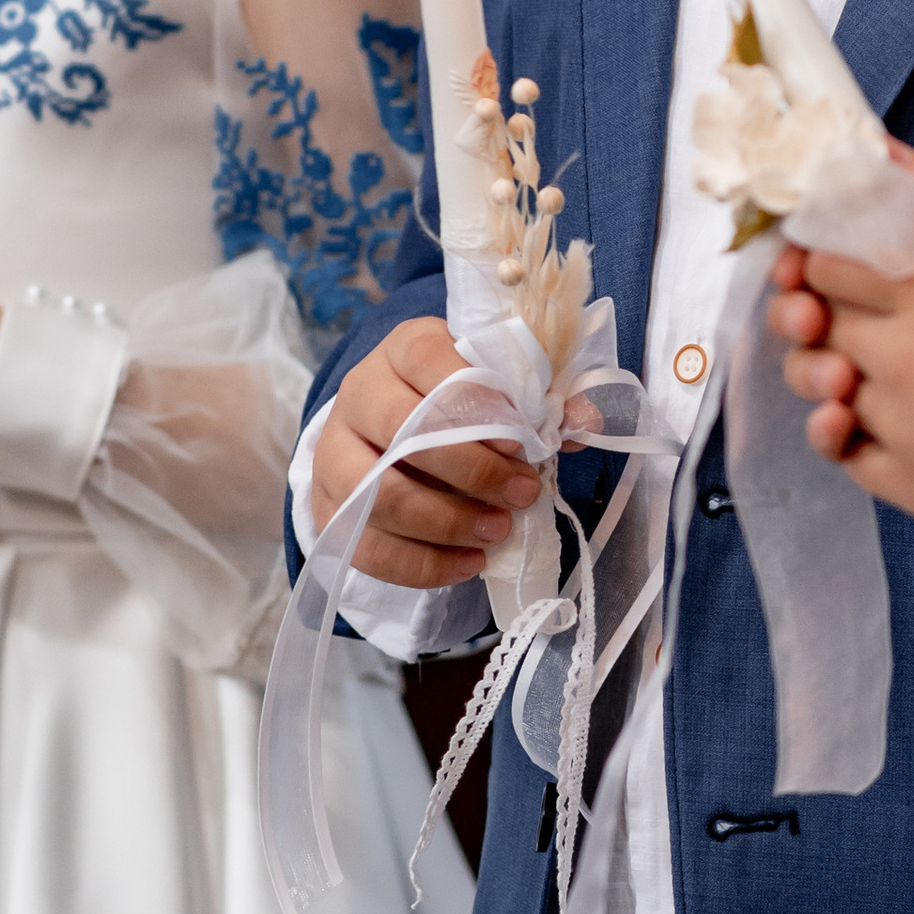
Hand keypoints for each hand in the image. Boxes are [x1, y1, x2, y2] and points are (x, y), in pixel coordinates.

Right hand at [311, 315, 544, 590]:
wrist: (386, 434)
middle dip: (473, 470)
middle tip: (522, 493)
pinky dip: (422, 564)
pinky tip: (468, 564)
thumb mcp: (496, 386)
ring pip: (378, 496)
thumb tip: (586, 420)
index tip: (520, 438)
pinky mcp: (327, 508)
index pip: (429, 360)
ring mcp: (335, 453)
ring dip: (448, 523)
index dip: (478, 402)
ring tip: (498, 531)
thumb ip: (539, 400)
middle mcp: (359, 394)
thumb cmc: (455, 404)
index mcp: (404, 349)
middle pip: (403, 431)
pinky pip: (365, 547)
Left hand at [768, 149, 913, 542]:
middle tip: (846, 308)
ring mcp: (895, 424)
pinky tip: (864, 417)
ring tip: (854, 366)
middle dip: (815, 306)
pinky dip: (839, 432)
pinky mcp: (902, 481)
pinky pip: (838, 451)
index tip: (839, 258)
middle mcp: (897, 357)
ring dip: (821, 368)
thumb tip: (886, 151)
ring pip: (817, 384)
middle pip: (814, 318)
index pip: (825, 261)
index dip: (823, 255)